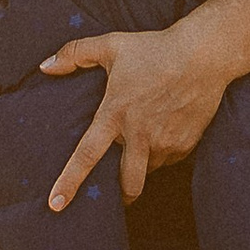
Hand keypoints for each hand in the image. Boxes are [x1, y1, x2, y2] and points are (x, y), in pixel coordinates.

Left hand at [39, 21, 233, 206]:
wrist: (204, 54)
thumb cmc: (155, 48)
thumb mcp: (111, 45)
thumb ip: (74, 53)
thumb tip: (45, 67)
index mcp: (115, 114)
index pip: (86, 156)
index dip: (70, 182)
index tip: (55, 205)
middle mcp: (139, 134)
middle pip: (127, 183)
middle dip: (121, 195)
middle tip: (116, 192)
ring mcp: (164, 142)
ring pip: (148, 169)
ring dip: (141, 164)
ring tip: (144, 143)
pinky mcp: (186, 145)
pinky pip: (168, 159)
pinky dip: (162, 152)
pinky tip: (165, 130)